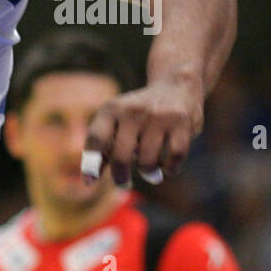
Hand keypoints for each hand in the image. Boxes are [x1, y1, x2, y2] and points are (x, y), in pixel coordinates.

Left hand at [83, 76, 203, 185]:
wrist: (175, 86)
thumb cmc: (137, 115)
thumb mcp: (115, 122)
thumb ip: (102, 148)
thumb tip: (89, 182)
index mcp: (111, 110)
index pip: (96, 139)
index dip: (91, 164)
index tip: (90, 182)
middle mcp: (132, 111)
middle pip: (121, 156)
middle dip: (121, 176)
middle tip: (123, 183)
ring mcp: (158, 116)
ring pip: (147, 160)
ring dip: (148, 172)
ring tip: (150, 172)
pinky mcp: (181, 122)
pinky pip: (174, 157)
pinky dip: (170, 168)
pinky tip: (167, 168)